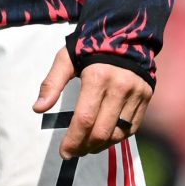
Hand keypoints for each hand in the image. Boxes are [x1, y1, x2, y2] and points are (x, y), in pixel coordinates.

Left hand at [33, 46, 151, 159]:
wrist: (125, 33)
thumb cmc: (89, 47)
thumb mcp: (66, 58)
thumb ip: (51, 83)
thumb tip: (38, 108)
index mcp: (97, 77)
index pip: (84, 119)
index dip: (73, 140)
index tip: (64, 152)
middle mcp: (120, 87)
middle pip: (101, 131)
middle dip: (84, 147)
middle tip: (73, 152)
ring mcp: (136, 93)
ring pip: (118, 133)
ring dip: (100, 146)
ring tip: (86, 147)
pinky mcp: (146, 97)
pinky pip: (132, 128)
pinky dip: (117, 138)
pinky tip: (104, 139)